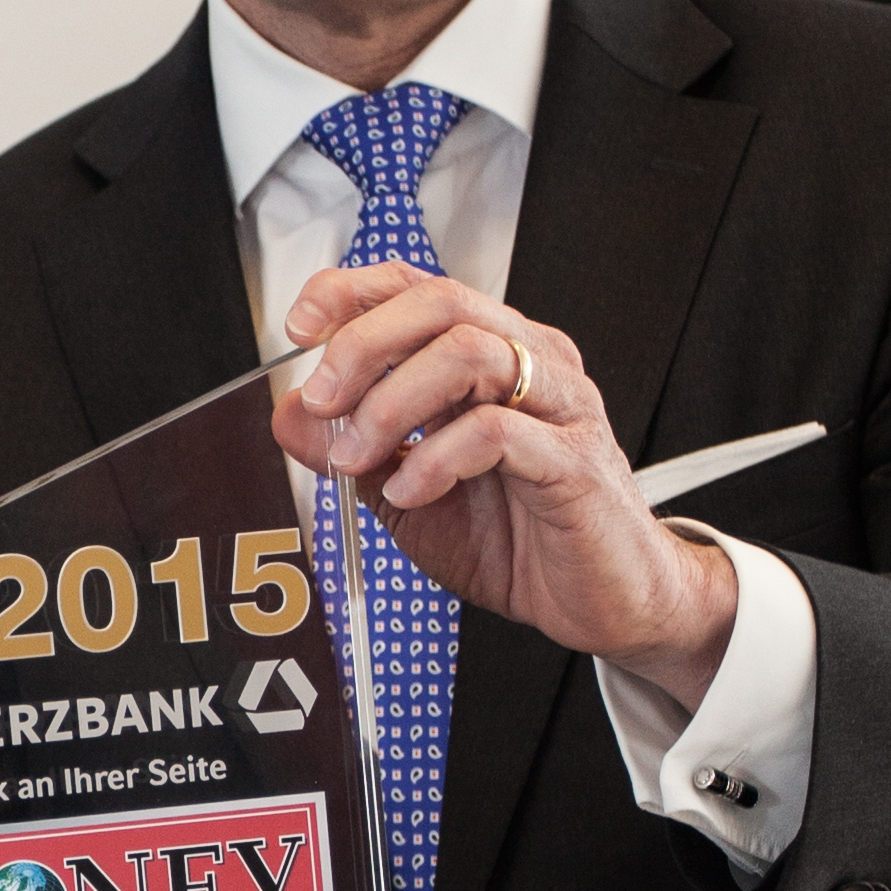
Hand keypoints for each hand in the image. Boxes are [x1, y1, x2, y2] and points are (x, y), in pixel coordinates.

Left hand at [277, 263, 736, 703]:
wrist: (602, 603)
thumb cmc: (516, 540)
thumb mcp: (405, 494)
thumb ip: (351, 450)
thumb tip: (289, 417)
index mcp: (491, 355)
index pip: (418, 287)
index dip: (352, 293)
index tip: (299, 328)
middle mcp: (531, 363)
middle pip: (441, 303)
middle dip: (363, 345)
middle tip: (319, 398)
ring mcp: (559, 406)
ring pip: (470, 353)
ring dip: (391, 403)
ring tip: (357, 457)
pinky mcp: (575, 460)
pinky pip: (496, 431)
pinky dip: (436, 458)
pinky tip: (410, 492)